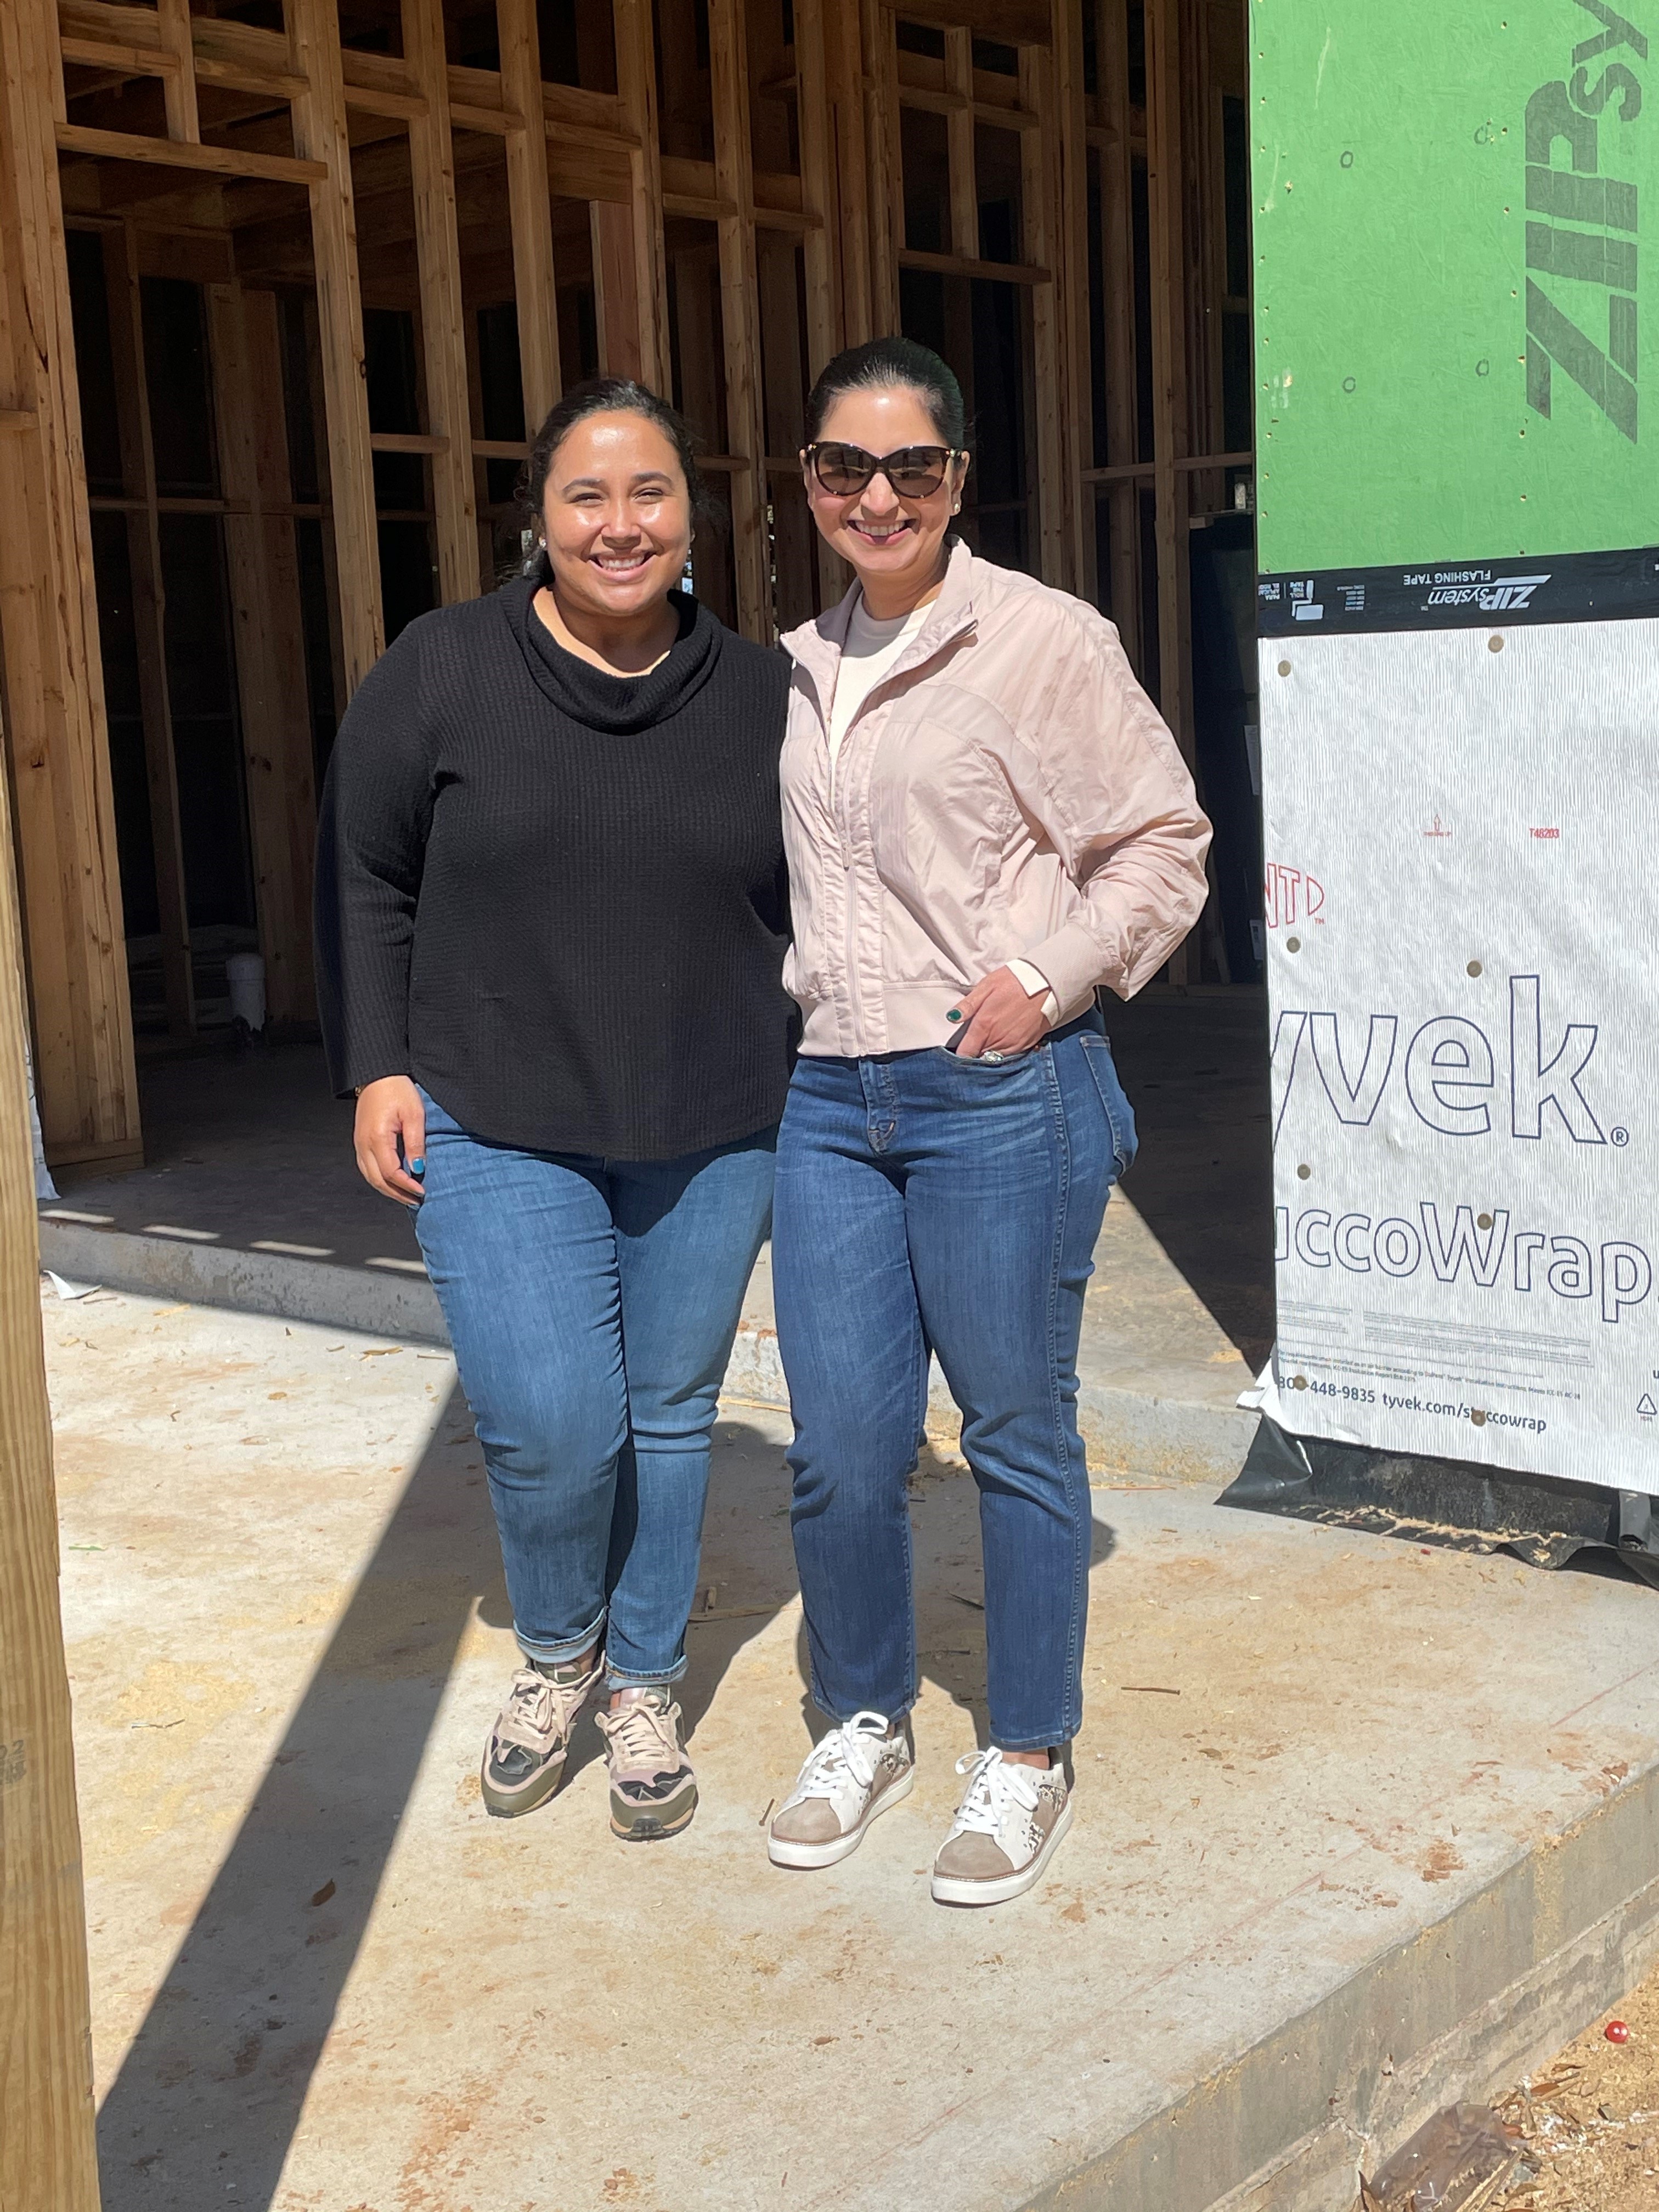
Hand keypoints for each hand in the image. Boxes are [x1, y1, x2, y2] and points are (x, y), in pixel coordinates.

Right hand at [354, 1076, 426, 1204]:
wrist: (379, 1074)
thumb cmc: (397, 1089)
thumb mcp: (414, 1114)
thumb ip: (415, 1143)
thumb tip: (418, 1168)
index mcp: (377, 1138)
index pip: (391, 1172)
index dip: (407, 1185)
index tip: (422, 1191)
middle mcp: (363, 1144)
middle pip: (378, 1180)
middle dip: (397, 1194)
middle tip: (415, 1201)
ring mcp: (359, 1143)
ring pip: (370, 1177)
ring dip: (387, 1190)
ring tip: (406, 1196)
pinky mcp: (360, 1141)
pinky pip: (367, 1167)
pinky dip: (380, 1179)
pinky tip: (392, 1182)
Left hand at [948, 967, 1050, 1058]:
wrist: (1048, 983)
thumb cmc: (1015, 981)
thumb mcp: (987, 985)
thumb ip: (968, 1004)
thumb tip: (952, 1018)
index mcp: (984, 1025)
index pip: (965, 1053)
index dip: (959, 1052)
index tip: (959, 1046)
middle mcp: (998, 1039)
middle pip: (978, 1057)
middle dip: (973, 1051)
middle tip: (973, 1039)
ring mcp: (1013, 1044)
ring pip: (993, 1058)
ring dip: (988, 1052)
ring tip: (989, 1037)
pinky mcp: (1026, 1045)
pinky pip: (1009, 1055)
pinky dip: (1003, 1050)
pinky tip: (1003, 1037)